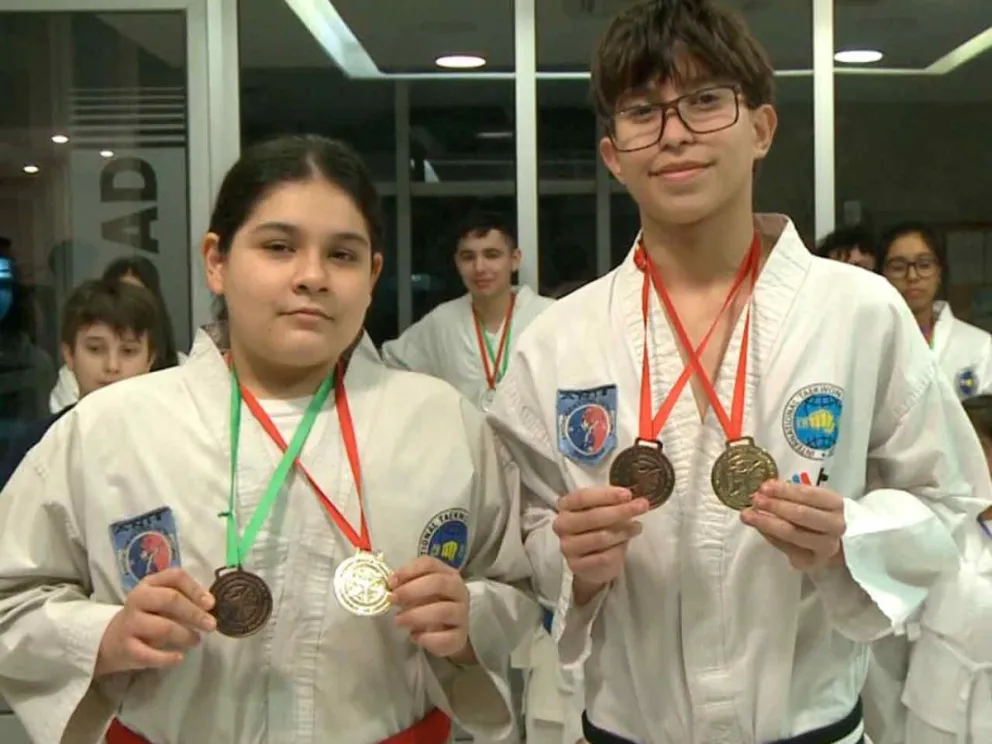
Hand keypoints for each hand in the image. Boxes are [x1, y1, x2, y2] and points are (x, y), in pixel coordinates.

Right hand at [95, 568, 215, 676]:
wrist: (111, 641)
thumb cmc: (146, 616)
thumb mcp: (160, 601)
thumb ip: (183, 598)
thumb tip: (209, 606)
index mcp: (149, 583)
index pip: (175, 576)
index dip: (195, 588)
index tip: (211, 604)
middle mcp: (137, 599)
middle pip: (170, 599)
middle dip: (194, 613)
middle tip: (211, 625)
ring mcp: (130, 623)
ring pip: (163, 627)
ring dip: (185, 635)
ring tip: (197, 641)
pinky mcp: (126, 648)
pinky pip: (150, 654)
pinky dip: (167, 658)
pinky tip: (179, 658)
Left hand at [389, 557, 473, 661]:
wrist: (449, 631)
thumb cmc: (431, 605)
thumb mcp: (420, 591)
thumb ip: (407, 585)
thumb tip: (390, 586)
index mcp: (447, 574)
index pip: (430, 564)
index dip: (409, 571)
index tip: (391, 582)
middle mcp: (458, 590)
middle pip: (438, 583)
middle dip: (411, 591)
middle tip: (392, 600)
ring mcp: (462, 614)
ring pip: (442, 611)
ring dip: (416, 615)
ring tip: (398, 621)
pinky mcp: (460, 637)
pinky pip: (445, 638)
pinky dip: (426, 638)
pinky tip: (414, 636)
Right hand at [553, 487, 648, 601]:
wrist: (591, 560)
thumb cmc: (597, 527)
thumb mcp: (602, 509)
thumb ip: (611, 502)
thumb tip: (631, 498)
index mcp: (565, 505)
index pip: (583, 497)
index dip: (606, 496)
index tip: (628, 494)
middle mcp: (562, 525)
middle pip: (593, 517)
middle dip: (621, 510)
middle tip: (643, 506)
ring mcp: (567, 547)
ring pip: (601, 537)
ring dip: (624, 531)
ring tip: (637, 526)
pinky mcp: (577, 566)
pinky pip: (604, 557)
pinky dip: (619, 549)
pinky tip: (625, 543)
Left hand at [741, 480, 845, 570]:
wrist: (840, 543)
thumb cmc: (821, 514)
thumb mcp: (814, 500)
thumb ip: (792, 495)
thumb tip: (764, 491)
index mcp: (836, 504)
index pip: (808, 495)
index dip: (784, 490)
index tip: (764, 487)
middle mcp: (835, 526)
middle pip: (800, 515)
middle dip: (774, 506)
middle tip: (755, 500)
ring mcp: (826, 547)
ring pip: (791, 534)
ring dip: (766, 523)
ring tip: (747, 515)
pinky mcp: (813, 562)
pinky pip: (785, 547)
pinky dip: (769, 536)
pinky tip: (758, 528)